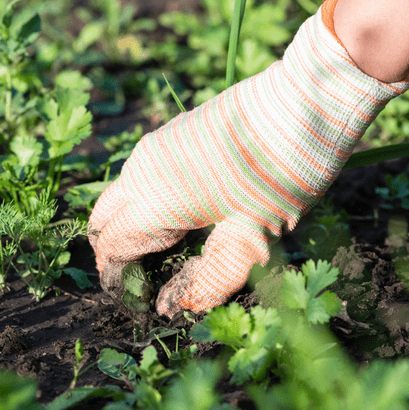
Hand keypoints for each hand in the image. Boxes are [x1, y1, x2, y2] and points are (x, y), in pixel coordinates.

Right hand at [88, 0, 408, 316]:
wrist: (305, 101)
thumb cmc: (281, 175)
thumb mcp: (253, 238)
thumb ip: (211, 278)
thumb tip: (175, 308)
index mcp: (155, 200)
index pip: (111, 247)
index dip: (119, 279)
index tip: (139, 300)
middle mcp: (144, 170)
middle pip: (103, 218)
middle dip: (115, 251)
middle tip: (147, 276)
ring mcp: (156, 145)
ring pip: (120, 193)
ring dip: (130, 223)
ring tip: (168, 248)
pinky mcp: (173, 131)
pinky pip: (140, 172)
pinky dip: (144, 198)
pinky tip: (181, 212)